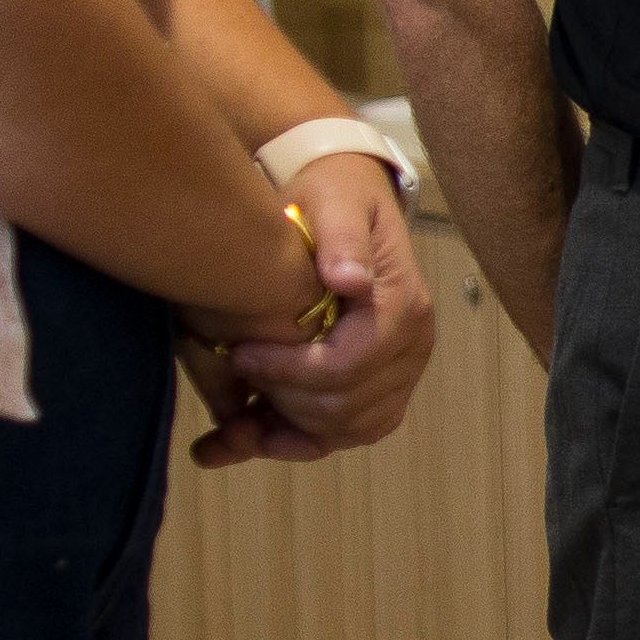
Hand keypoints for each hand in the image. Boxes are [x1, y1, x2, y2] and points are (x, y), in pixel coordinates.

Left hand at [197, 154, 438, 464]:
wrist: (345, 203)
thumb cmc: (334, 198)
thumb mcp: (335, 201)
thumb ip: (341, 238)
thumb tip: (350, 280)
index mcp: (403, 308)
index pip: (348, 366)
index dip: (290, 371)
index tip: (238, 354)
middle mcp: (411, 350)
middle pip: (345, 409)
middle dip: (281, 404)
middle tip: (230, 381)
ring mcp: (397, 373)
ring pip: (345, 431)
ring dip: (285, 436)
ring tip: (228, 429)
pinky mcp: (378, 388)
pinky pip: (342, 433)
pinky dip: (295, 441)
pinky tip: (248, 437)